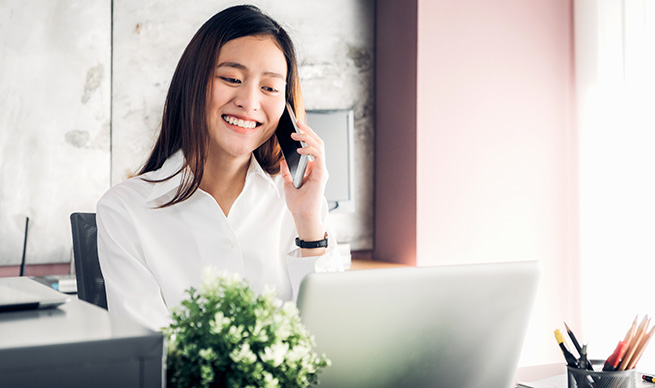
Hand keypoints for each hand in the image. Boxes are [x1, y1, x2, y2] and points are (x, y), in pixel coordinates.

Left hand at [280, 120, 327, 244]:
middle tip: (297, 123)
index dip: (305, 136)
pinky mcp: (321, 174)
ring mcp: (321, 170)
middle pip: (317, 143)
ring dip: (307, 137)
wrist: (302, 215)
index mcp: (313, 168)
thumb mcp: (288, 183)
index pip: (312, 147)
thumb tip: (283, 160)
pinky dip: (310, 150)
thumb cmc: (298, 203)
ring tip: (296, 134)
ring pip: (319, 146)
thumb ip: (287, 171)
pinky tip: (300, 148)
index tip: (295, 128)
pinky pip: (318, 156)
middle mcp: (319, 167)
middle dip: (308, 131)